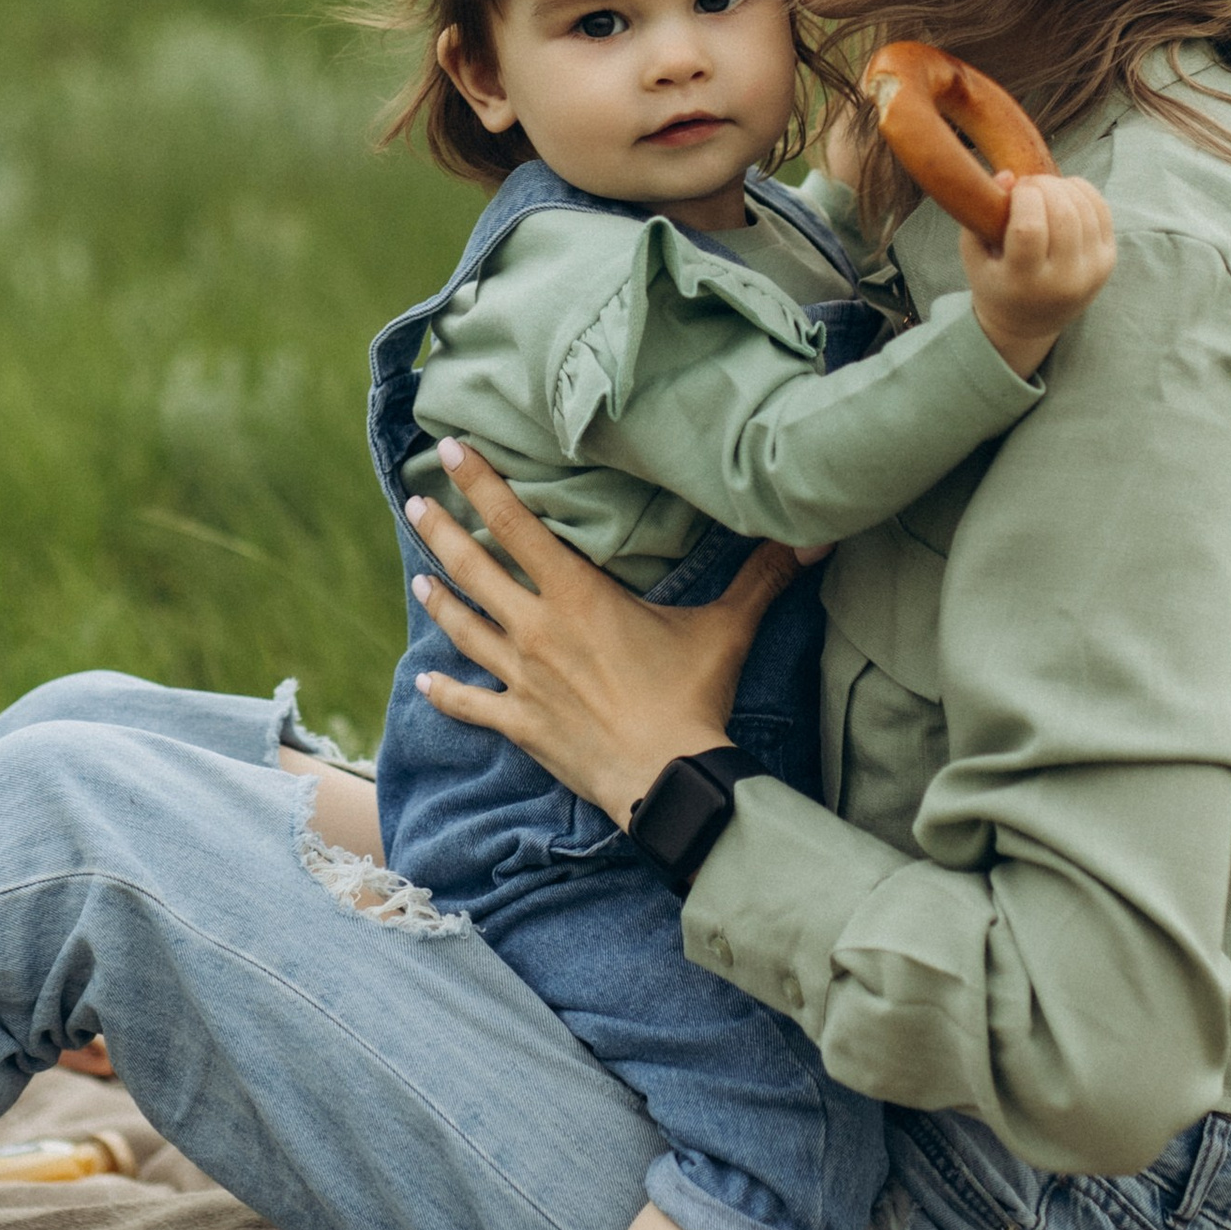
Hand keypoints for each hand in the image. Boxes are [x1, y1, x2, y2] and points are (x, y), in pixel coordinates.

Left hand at [406, 441, 804, 827]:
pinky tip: (426, 680)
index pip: (516, 524)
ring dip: (439, 600)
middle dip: (442, 531)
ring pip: (464, 628)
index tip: (448, 450)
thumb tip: (816, 533)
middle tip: (414, 502)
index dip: (481, 482)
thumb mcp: (726, 628)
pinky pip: (471, 704)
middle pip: (475, 569)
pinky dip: (446, 692)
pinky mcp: (520, 725)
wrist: (666, 779)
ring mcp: (522, 679)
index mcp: (577, 596)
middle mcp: (537, 629)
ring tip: (418, 576)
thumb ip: (761, 575)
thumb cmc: (692, 698)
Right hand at [961, 173, 1116, 374]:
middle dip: (1044, 186)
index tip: (1015, 191)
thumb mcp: (974, 256)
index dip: (1024, 197)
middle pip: (1063, 214)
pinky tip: (1064, 192)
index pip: (1030, 229)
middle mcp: (1063, 281)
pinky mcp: (1108, 261)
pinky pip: (1102, 210)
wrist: (1030, 323)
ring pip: (1084, 208)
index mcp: (1024, 283)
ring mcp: (1091, 272)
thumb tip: (1009, 175)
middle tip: (1029, 185)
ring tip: (1044, 189)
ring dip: (1062, 186)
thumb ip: (978, 216)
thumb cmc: (995, 282)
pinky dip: (1083, 191)